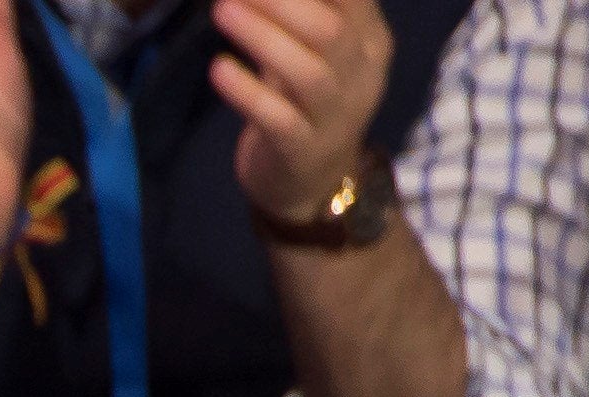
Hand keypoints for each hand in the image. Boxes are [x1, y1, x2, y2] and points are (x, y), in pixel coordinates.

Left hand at [214, 0, 389, 229]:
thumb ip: (302, 10)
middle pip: (329, 29)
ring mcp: (336, 116)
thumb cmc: (306, 100)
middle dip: (281, 1)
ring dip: (261, 37)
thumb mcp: (316, 49)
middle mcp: (361, 75)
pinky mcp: (303, 150)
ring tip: (221, 10)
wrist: (312, 185)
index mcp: (370, 40)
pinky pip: (277, 118)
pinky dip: (246, 91)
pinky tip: (219, 69)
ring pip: (307, 72)